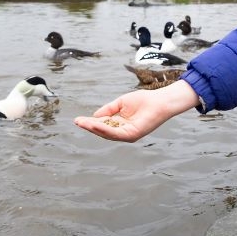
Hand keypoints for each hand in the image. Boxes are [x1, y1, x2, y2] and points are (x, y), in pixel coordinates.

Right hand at [74, 80, 199, 142]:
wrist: (159, 101)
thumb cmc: (143, 100)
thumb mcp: (121, 103)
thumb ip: (109, 109)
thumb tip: (94, 116)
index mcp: (120, 124)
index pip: (102, 125)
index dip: (90, 123)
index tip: (78, 119)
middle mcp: (123, 132)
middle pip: (102, 131)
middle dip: (89, 127)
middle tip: (77, 122)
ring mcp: (128, 135)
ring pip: (107, 134)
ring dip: (94, 129)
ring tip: (83, 123)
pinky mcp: (133, 135)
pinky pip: (116, 133)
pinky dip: (105, 130)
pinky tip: (96, 125)